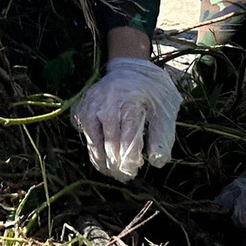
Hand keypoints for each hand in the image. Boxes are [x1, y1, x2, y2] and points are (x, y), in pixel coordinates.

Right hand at [71, 56, 179, 180]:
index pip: (128, 139)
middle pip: (109, 143)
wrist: (129, 67)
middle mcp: (106, 104)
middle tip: (125, 178)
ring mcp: (90, 105)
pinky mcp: (81, 107)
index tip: (133, 171)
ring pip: (93, 141)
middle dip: (117, 165)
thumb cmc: (150, 91)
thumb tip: (158, 163)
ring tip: (111, 172)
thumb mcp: (164, 110)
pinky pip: (84, 134)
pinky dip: (92, 148)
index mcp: (130, 103)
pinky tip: (102, 156)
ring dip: (102, 161)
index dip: (130, 160)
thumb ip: (161, 136)